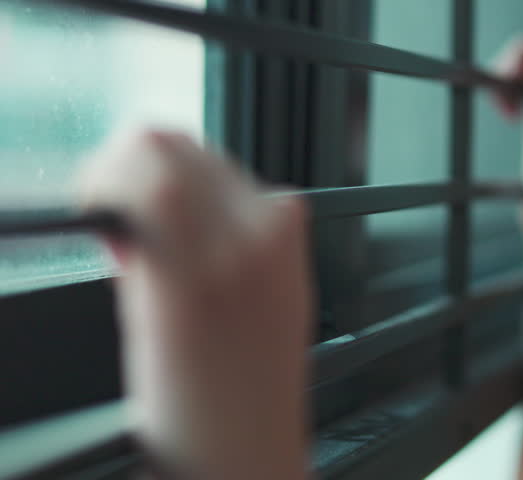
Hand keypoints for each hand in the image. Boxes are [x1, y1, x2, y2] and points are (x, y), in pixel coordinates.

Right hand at [75, 130, 311, 478]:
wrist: (254, 446)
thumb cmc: (193, 411)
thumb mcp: (139, 325)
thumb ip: (134, 249)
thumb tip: (122, 199)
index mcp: (194, 271)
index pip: (152, 160)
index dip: (111, 165)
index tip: (99, 190)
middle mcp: (248, 246)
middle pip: (183, 145)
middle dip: (141, 168)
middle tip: (127, 214)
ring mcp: (282, 244)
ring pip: (216, 160)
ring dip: (181, 182)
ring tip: (168, 236)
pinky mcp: (299, 249)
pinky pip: (252, 191)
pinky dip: (220, 200)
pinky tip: (205, 241)